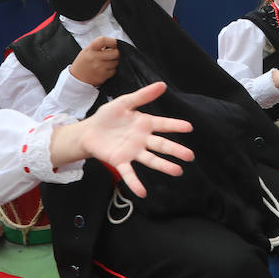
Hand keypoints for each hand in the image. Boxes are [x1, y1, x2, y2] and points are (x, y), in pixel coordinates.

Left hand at [69, 82, 193, 197]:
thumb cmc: (107, 116)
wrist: (88, 131)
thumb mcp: (124, 102)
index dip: (175, 126)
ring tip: (177, 171)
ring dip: (164, 166)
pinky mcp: (120, 161)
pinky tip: (142, 192)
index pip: (163, 125)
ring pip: (151, 159)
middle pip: (161, 145)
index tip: (189, 127)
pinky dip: (135, 183)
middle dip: (176, 150)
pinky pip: (129, 173)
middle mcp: (142, 139)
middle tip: (189, 156)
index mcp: (144, 124)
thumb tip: (162, 85)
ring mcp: (132, 152)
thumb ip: (142, 96)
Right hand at [70, 37, 119, 86]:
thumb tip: (115, 42)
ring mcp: (99, 67)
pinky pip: (114, 71)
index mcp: (90, 49)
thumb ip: (99, 45)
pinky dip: (112, 70)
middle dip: (116, 53)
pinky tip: (105, 69)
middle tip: (112, 54)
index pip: (103, 40)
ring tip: (106, 62)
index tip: (115, 43)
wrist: (77, 78)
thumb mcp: (87, 50)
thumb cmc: (83, 63)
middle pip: (115, 52)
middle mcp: (94, 58)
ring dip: (114, 62)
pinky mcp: (102, 76)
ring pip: (116, 62)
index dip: (112, 41)